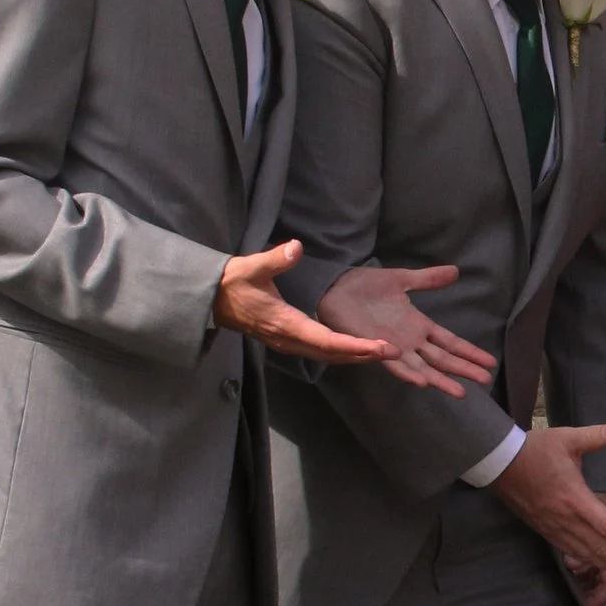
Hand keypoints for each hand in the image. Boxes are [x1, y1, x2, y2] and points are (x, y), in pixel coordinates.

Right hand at [216, 241, 398, 365]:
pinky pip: (320, 353)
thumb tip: (295, 247)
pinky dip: (341, 353)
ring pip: (327, 356)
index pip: (326, 341)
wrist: (212, 299)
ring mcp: (288, 343)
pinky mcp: (288, 341)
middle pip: (332, 354)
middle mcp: (289, 339)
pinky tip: (358, 350)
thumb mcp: (251, 266)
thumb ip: (274, 259)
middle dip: (363, 355)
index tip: (379, 348)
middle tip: (394, 353)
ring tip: (384, 354)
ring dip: (355, 357)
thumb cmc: (233, 282)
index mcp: (285, 323)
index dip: (354, 346)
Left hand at [315, 264, 497, 398]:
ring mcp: (393, 347)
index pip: (450, 342)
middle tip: (485, 381)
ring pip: (423, 368)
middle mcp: (410, 341)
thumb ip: (428, 279)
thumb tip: (456, 271)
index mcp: (418, 325)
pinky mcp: (374, 348)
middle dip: (464, 369)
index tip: (490, 363)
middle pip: (442, 359)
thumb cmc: (365, 286)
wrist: (334, 287)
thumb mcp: (401, 279)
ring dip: (440, 380)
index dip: (469, 352)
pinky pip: (393, 364)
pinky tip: (422, 381)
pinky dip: (407, 374)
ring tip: (460, 392)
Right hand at [488, 426, 605, 584]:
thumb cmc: (534, 450)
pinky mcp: (544, 529)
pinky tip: (597, 564)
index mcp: (575, 497)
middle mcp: (565, 518)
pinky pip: (569, 550)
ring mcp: (553, 527)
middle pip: (598, 548)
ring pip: (584, 553)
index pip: (605, 525)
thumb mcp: (566, 438)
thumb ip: (594, 436)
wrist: (499, 463)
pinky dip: (586, 560)